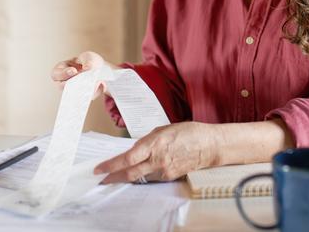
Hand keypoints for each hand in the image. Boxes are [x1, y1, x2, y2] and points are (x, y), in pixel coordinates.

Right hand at [50, 51, 113, 96]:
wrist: (100, 69)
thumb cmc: (89, 61)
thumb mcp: (89, 57)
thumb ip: (88, 61)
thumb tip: (88, 68)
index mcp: (61, 70)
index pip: (55, 74)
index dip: (63, 73)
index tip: (74, 71)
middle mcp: (65, 82)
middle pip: (62, 87)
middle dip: (72, 84)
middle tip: (81, 80)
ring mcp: (74, 91)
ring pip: (75, 94)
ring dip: (84, 89)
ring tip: (95, 82)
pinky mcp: (84, 96)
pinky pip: (87, 97)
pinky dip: (94, 92)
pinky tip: (101, 85)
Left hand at [94, 122, 218, 182]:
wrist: (209, 145)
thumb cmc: (188, 132)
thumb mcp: (163, 130)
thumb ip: (147, 141)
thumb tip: (135, 149)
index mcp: (154, 144)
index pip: (127, 159)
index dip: (111, 165)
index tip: (99, 169)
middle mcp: (157, 159)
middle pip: (129, 172)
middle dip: (113, 176)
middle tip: (101, 178)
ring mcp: (164, 170)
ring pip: (139, 177)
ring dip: (125, 176)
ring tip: (114, 175)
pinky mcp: (170, 176)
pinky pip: (150, 178)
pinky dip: (141, 176)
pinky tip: (136, 173)